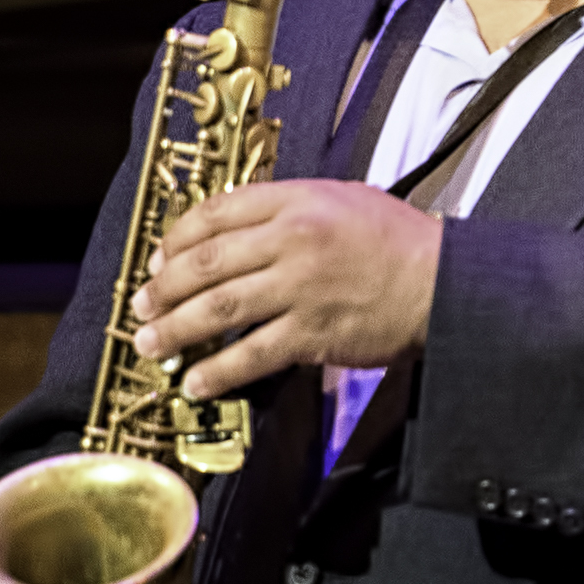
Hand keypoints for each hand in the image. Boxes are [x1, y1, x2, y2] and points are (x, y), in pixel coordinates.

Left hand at [128, 180, 442, 398]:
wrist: (443, 282)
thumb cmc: (397, 241)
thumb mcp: (341, 199)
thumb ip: (289, 209)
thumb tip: (235, 228)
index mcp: (296, 202)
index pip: (216, 214)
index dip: (177, 239)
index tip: (159, 259)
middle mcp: (292, 240)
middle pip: (206, 263)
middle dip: (163, 288)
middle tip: (141, 306)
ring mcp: (300, 288)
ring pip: (219, 309)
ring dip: (176, 330)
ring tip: (151, 345)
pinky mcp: (313, 333)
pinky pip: (252, 355)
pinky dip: (219, 372)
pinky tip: (197, 383)